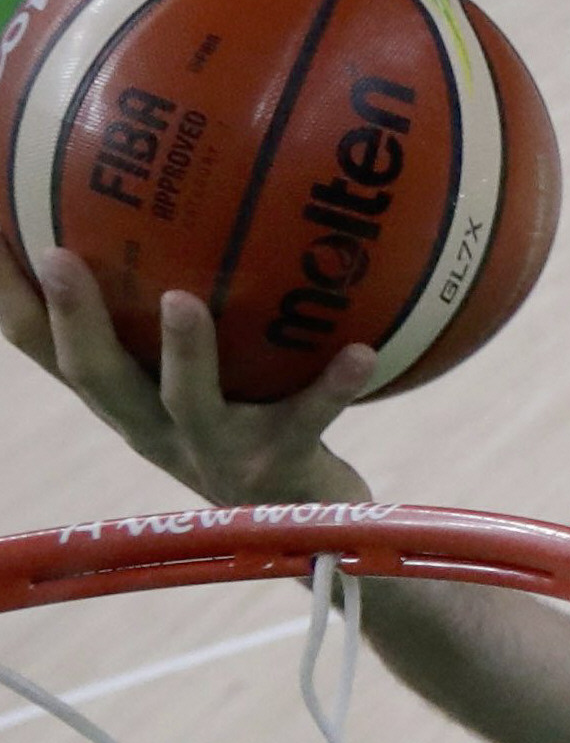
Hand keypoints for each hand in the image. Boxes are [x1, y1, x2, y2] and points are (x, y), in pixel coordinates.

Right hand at [0, 243, 376, 505]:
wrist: (310, 533)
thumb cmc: (249, 434)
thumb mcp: (197, 383)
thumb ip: (168, 318)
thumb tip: (171, 209)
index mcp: (127, 403)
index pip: (44, 349)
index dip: (10, 296)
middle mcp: (159, 430)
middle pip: (97, 377)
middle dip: (74, 318)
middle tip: (57, 255)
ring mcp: (218, 454)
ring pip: (188, 402)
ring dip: (184, 353)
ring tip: (182, 302)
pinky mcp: (281, 468)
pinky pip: (309, 418)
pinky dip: (334, 385)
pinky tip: (361, 350)